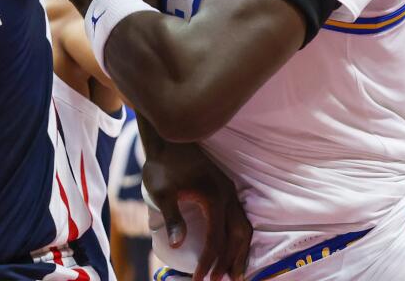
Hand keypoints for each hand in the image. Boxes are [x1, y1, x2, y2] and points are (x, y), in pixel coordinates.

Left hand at [143, 140, 251, 280]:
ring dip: (240, 251)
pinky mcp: (226, 189)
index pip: (216, 238)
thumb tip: (177, 245)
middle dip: (229, 262)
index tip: (199, 278)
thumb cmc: (161, 166)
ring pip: (243, 227)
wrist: (168, 138)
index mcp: (213, 198)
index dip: (209, 261)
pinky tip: (234, 247)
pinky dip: (240, 237)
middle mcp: (227, 195)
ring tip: (234, 273)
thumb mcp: (162, 192)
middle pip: (237, 236)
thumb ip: (172, 217)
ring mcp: (229, 191)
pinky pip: (240, 218)